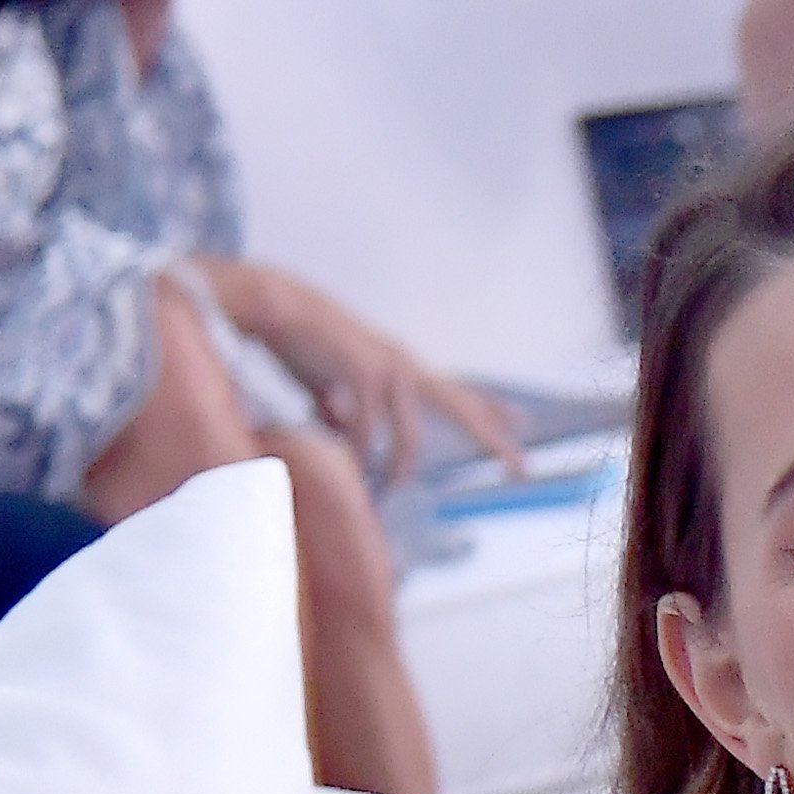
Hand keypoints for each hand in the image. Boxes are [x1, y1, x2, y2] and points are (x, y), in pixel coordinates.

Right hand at [199, 262, 520, 482]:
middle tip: (521, 469)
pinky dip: (362, 449)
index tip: (521, 423)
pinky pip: (369, 427)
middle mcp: (405, 366)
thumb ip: (343, 414)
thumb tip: (347, 442)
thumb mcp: (331, 386)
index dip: (490, 409)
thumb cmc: (300, 341)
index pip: (458, 392)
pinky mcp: (362, 370)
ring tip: (389, 489)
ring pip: (409, 434)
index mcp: (402, 369)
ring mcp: (387, 367)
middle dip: (492, 438)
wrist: (271, 304)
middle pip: (461, 408)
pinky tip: (356, 462)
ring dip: (400, 466)